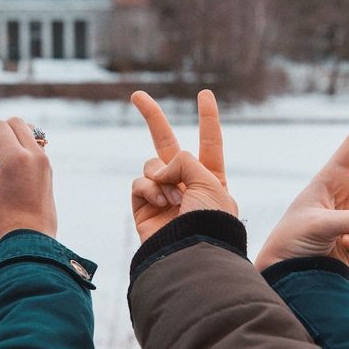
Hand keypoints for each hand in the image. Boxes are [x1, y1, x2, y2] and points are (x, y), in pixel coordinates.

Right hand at [0, 117, 56, 239]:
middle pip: (14, 123)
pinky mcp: (48, 170)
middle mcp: (35, 154)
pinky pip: (34, 145)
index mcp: (17, 157)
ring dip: (9, 138)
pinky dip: (20, 147)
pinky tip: (8, 166)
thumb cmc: (2, 217)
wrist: (31, 240)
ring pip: (27, 131)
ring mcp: (44, 161)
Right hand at [130, 90, 237, 242]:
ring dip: (160, 176)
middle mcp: (185, 183)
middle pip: (167, 143)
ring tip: (173, 197)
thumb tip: (157, 171)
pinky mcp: (143, 207)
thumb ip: (183, 160)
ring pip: (150, 165)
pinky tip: (161, 203)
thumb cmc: (210, 220)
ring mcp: (163, 195)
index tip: (205, 94)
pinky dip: (149, 189)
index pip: (209, 141)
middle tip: (137, 94)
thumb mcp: (208, 181)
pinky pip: (139, 183)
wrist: (191, 254)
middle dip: (152, 117)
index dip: (207, 117)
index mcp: (211, 178)